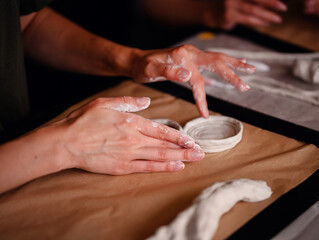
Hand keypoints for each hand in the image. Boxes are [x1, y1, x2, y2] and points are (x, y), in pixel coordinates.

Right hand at [60, 96, 203, 174]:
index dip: (178, 135)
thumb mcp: (105, 103)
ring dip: (180, 158)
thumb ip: (128, 102)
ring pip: (160, 156)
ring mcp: (129, 153)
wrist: (66, 142)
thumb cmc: (84, 121)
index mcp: (131, 121)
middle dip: (185, 148)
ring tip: (195, 159)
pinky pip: (147, 167)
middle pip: (165, 144)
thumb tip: (147, 100)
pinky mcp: (122, 167)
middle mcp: (134, 138)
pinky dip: (163, 167)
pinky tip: (176, 167)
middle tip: (201, 152)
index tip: (190, 139)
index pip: (161, 129)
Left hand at [130, 44, 255, 117]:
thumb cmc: (142, 66)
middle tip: (246, 85)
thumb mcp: (150, 70)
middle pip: (218, 62)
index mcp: (184, 56)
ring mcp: (193, 56)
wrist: (137, 60)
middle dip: (233, 74)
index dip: (202, 99)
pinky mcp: (192, 60)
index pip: (198, 80)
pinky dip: (224, 64)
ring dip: (234, 65)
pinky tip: (233, 66)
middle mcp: (192, 54)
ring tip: (250, 68)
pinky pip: (212, 62)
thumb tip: (187, 75)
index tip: (205, 115)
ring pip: (218, 59)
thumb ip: (168, 71)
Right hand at [203, 0, 287, 29]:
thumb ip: (257, 0)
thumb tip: (275, 2)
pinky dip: (258, 21)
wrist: (213, 12)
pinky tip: (266, 23)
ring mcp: (230, 4)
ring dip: (267, 15)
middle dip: (272, 3)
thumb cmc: (234, 4)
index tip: (282, 3)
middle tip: (283, 8)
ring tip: (277, 19)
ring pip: (252, 9)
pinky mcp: (228, 15)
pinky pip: (246, 19)